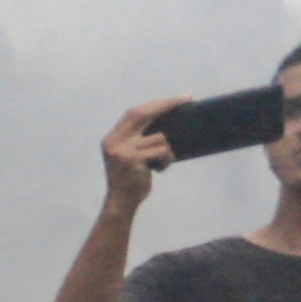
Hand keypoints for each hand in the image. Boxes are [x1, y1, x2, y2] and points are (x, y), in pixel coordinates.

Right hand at [101, 95, 183, 210]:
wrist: (121, 202)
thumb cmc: (131, 178)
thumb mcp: (129, 154)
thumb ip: (138, 138)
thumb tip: (168, 118)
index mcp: (112, 138)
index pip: (135, 112)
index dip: (156, 103)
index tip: (178, 99)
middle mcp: (114, 142)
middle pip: (143, 114)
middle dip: (167, 105)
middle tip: (188, 99)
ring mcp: (122, 151)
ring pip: (160, 137)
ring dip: (170, 147)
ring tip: (165, 160)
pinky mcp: (133, 161)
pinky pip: (162, 151)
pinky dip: (168, 158)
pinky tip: (161, 169)